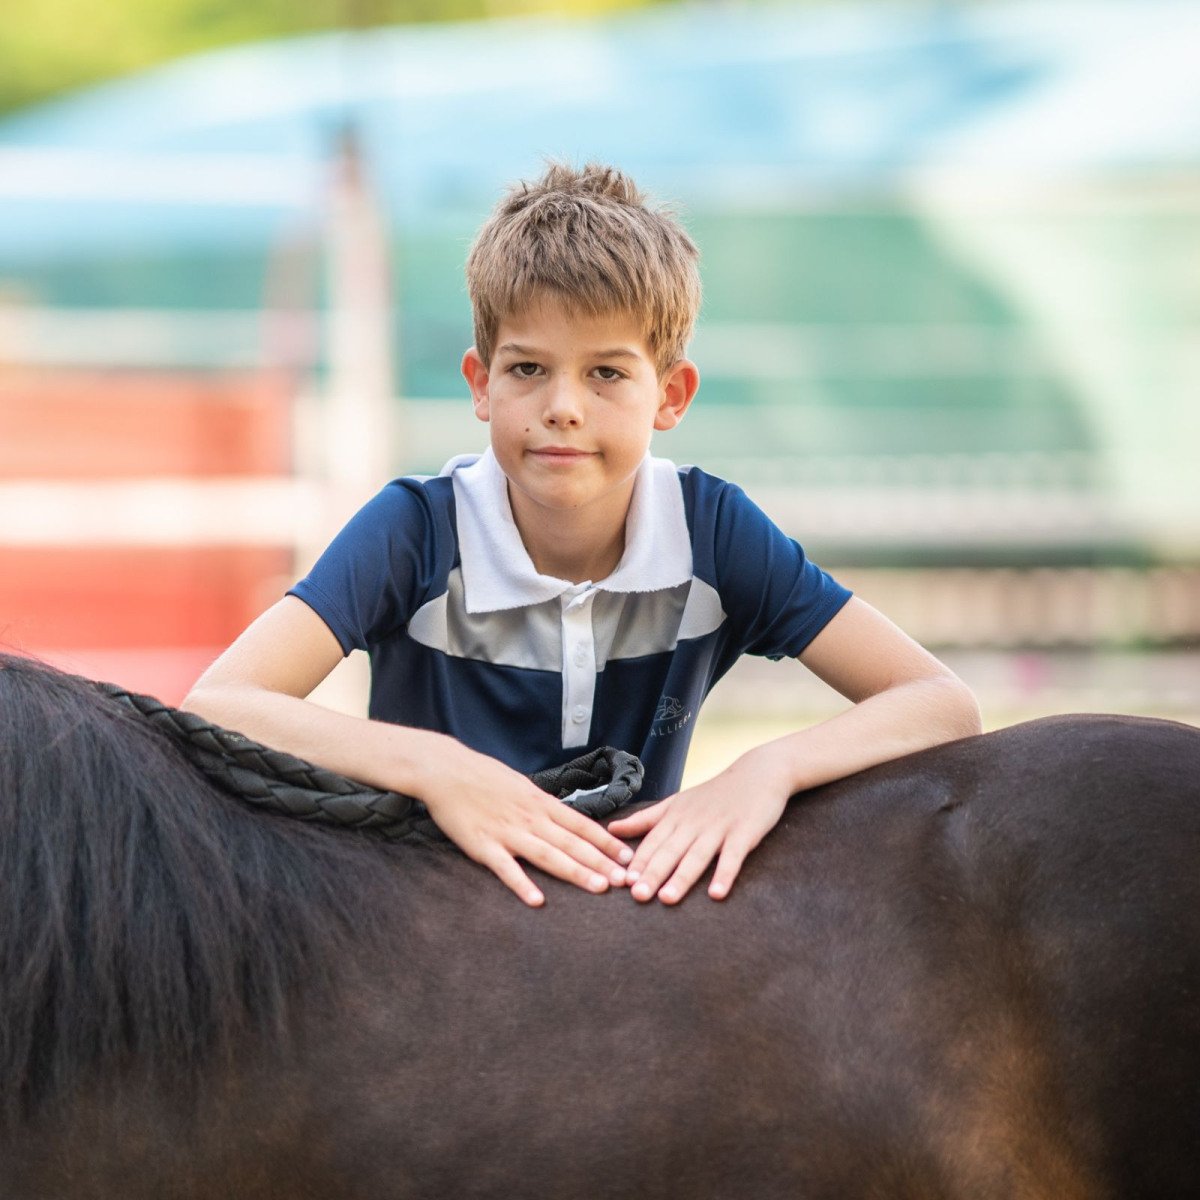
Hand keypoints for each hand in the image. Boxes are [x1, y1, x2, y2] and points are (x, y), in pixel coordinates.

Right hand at [420, 743, 633, 906]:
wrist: (446, 770)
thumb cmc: (483, 776)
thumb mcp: (521, 785)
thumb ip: (542, 805)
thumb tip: (564, 819)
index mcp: (540, 803)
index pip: (582, 825)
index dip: (606, 842)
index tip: (627, 857)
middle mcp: (530, 818)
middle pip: (572, 843)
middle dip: (601, 862)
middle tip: (625, 880)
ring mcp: (507, 832)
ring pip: (548, 855)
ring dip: (575, 872)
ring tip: (598, 888)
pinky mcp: (483, 845)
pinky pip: (506, 868)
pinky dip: (522, 884)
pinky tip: (538, 901)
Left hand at [606, 749, 790, 903]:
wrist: (757, 773)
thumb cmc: (714, 793)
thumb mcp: (676, 802)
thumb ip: (646, 818)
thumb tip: (612, 828)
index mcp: (676, 816)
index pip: (653, 842)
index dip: (638, 861)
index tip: (621, 881)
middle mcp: (694, 822)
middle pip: (671, 851)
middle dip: (653, 873)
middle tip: (637, 896)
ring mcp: (719, 827)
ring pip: (697, 855)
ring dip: (682, 877)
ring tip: (667, 899)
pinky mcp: (744, 833)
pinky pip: (733, 857)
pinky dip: (725, 874)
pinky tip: (717, 893)